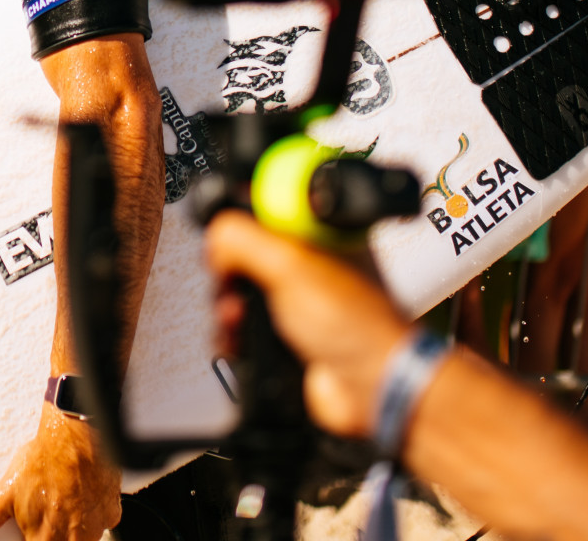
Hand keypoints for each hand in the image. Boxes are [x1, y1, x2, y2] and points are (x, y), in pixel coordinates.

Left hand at [0, 407, 120, 540]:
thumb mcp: (5, 492)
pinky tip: (81, 498)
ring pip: (84, 540)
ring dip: (72, 531)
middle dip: (52, 535)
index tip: (30, 532)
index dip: (31, 539)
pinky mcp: (111, 512)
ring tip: (61, 506)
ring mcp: (96, 527)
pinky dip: (91, 516)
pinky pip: (102, 523)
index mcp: (47, 538)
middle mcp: (74, 538)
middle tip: (47, 515)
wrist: (76, 435)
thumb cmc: (44, 460)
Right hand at [203, 211, 408, 439]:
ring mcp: (298, 294)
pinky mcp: (287, 327)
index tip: (229, 232)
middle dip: (228, 265)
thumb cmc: (358, 327)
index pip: (270, 199)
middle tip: (230, 278)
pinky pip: (244, 320)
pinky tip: (238, 336)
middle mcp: (311, 257)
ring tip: (236, 315)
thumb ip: (243, 239)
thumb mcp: (290, 266)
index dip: (242, 212)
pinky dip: (233, 329)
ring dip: (227, 302)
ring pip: (241, 284)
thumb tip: (214, 236)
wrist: (372, 388)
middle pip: (247, 243)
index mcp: (322, 228)